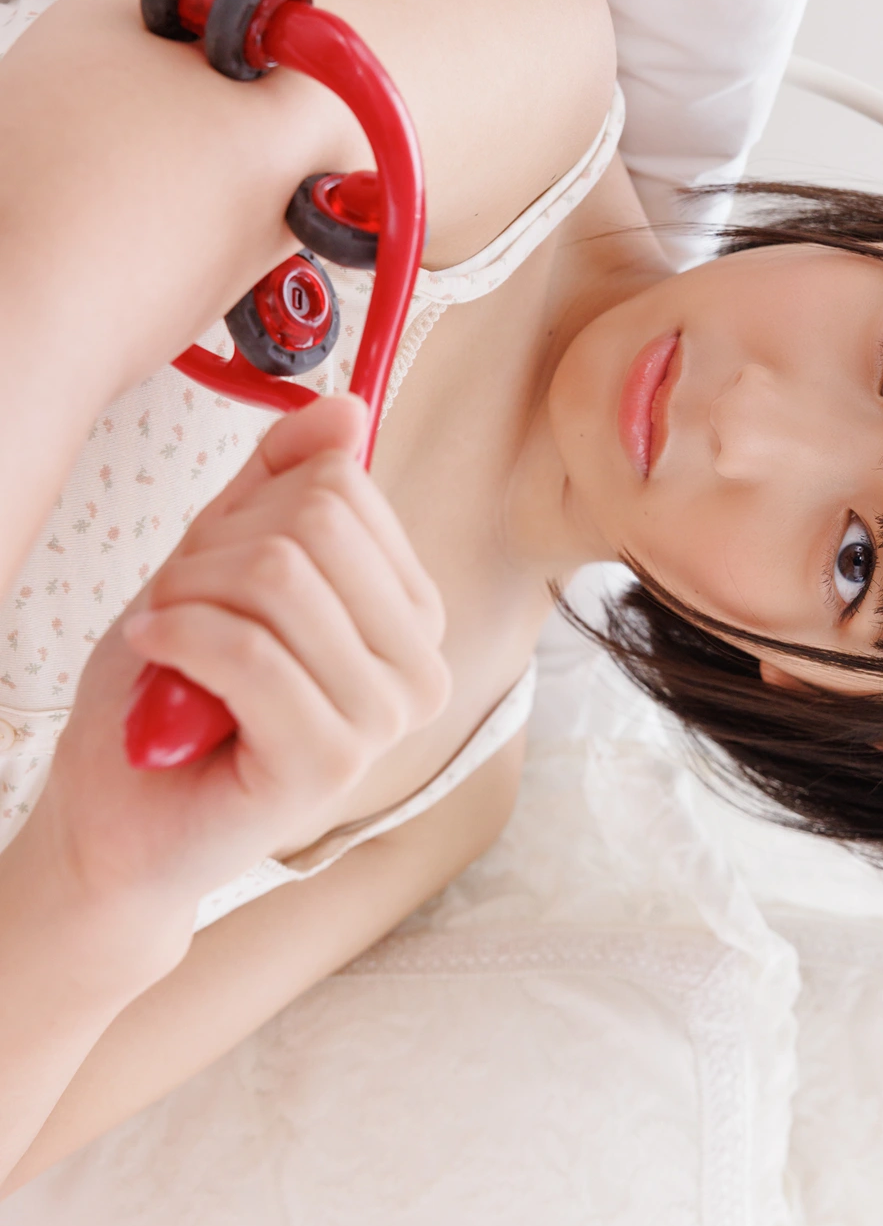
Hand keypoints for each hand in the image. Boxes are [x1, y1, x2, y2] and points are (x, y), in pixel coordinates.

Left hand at [31, 395, 449, 965]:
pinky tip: (156, 663)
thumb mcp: (218, 562)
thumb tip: (347, 409)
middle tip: (181, 610)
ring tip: (168, 642)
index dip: (250, 511)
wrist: (120, 816)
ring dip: (188, 600)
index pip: (343, 485)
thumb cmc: (170, 697)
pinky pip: (250, 651)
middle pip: (317, 522)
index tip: (211, 569)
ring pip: (281, 578)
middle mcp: (419, 666)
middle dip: (215, 553)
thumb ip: (279, 486)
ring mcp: (386, 720)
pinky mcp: (332, 764)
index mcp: (409, 613)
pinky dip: (178, 641)